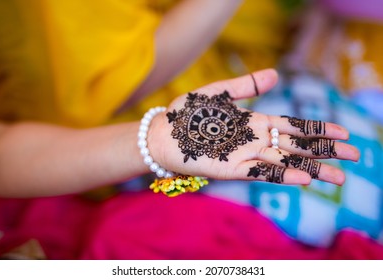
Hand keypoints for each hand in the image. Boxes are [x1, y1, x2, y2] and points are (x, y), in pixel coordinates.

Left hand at [148, 69, 359, 185]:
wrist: (162, 133)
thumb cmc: (187, 114)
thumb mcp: (218, 94)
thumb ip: (245, 86)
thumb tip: (274, 75)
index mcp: (254, 122)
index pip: (293, 126)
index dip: (318, 129)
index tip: (342, 132)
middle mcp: (254, 140)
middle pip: (297, 146)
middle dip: (325, 151)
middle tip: (354, 155)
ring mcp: (244, 155)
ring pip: (285, 162)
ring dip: (313, 168)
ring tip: (339, 176)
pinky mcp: (231, 169)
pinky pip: (261, 172)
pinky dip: (283, 174)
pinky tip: (304, 177)